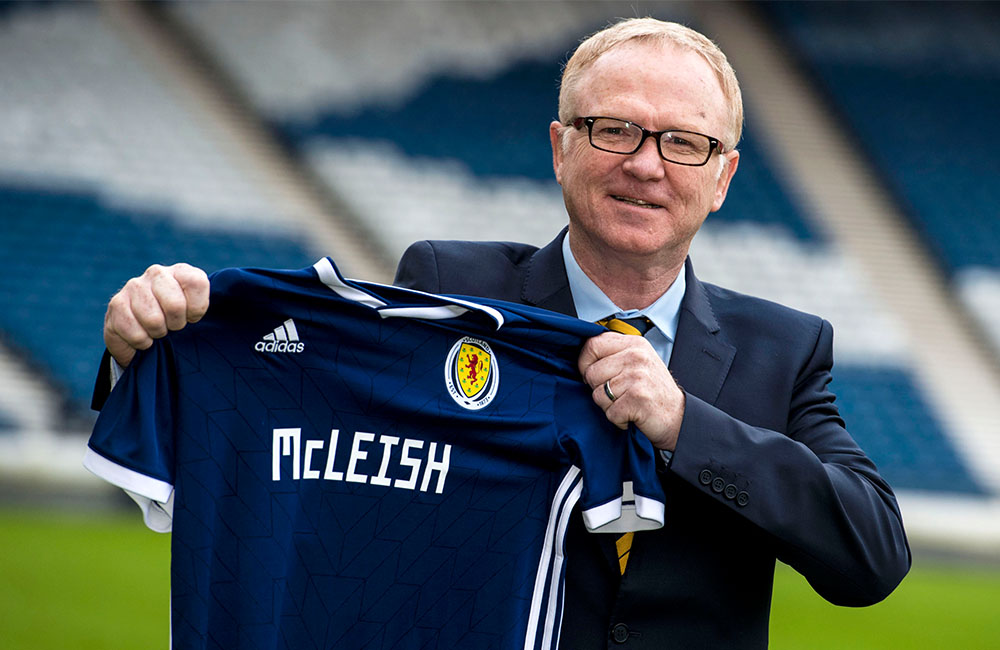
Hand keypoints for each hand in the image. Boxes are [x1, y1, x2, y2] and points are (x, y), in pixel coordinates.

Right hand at [103, 263, 208, 367]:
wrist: (143, 330)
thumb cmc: (177, 320)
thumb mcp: (196, 312)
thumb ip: (203, 308)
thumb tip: (198, 317)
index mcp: (182, 272)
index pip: (196, 283)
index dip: (197, 309)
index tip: (192, 317)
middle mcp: (157, 273)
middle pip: (175, 305)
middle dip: (176, 324)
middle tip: (173, 326)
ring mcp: (134, 286)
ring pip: (154, 320)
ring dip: (158, 333)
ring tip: (157, 330)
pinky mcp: (116, 303)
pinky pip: (134, 331)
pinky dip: (141, 341)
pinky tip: (143, 335)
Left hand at [578, 332, 684, 449]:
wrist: (678, 416)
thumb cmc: (654, 390)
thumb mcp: (638, 361)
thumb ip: (615, 354)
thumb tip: (584, 356)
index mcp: (634, 344)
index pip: (593, 344)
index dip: (584, 362)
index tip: (590, 373)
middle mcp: (636, 356)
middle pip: (591, 372)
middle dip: (598, 388)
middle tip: (617, 394)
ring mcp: (637, 377)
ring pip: (598, 394)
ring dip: (608, 406)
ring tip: (626, 403)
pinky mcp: (637, 398)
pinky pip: (609, 412)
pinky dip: (618, 419)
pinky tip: (631, 414)